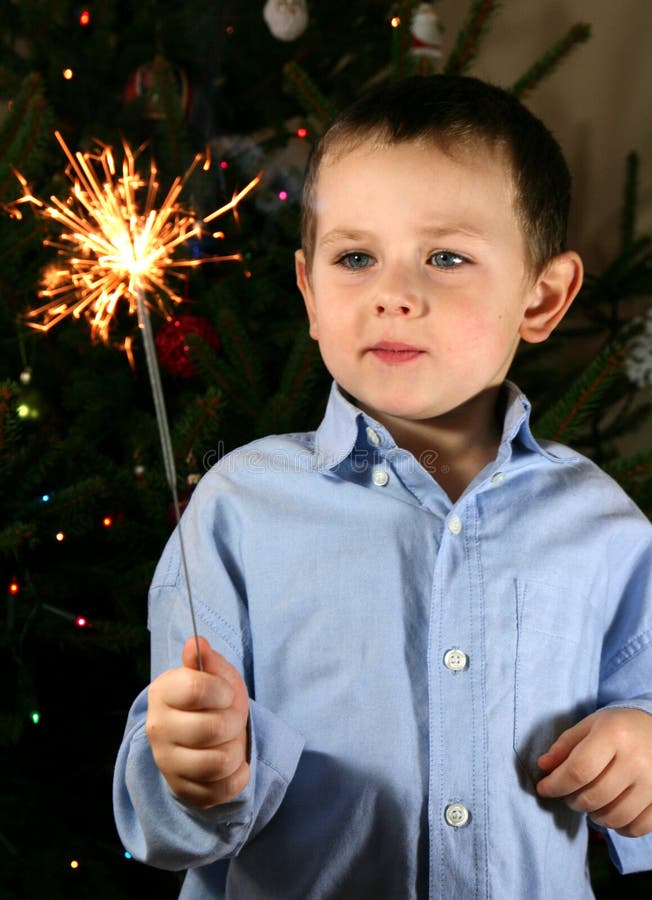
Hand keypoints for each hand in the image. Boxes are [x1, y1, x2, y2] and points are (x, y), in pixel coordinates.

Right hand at [146, 636, 249, 808]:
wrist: (207, 734)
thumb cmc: (213, 698)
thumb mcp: (216, 674)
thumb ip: (208, 660)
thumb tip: (196, 643)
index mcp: (163, 692)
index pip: (197, 689)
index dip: (222, 691)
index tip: (225, 693)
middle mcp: (157, 729)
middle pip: (213, 729)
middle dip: (234, 721)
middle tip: (230, 718)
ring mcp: (167, 762)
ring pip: (219, 762)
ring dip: (236, 749)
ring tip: (229, 741)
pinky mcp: (183, 790)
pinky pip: (223, 788)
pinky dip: (238, 775)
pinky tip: (232, 763)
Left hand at [536, 708, 651, 836]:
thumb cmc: (620, 727)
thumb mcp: (590, 725)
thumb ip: (565, 745)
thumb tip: (543, 767)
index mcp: (614, 735)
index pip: (578, 770)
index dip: (556, 784)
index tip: (543, 788)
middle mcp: (637, 760)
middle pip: (594, 797)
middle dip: (572, 800)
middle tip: (568, 793)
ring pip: (614, 817)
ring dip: (593, 815)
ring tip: (589, 801)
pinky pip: (637, 828)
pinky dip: (619, 827)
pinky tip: (611, 812)